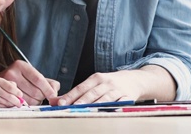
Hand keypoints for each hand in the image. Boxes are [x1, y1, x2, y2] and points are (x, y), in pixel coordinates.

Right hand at [0, 60, 59, 104]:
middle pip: (34, 91)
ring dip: (36, 101)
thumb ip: (48, 82)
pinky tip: (28, 100)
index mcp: (21, 65)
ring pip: (28, 100)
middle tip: (42, 96)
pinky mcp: (1, 94)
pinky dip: (28, 105)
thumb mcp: (33, 74)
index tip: (53, 96)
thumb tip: (54, 92)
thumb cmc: (21, 77)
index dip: (47, 89)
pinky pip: (20, 104)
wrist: (1, 79)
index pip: (38, 79)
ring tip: (35, 97)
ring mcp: (5, 84)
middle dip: (42, 96)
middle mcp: (12, 73)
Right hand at [0, 77, 24, 107]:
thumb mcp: (0, 82)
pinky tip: (6, 105)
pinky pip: (3, 107)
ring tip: (13, 104)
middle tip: (20, 103)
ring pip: (7, 103)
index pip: (11, 88)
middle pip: (10, 97)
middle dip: (17, 101)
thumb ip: (10, 85)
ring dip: (12, 105)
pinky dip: (7, 107)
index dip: (18, 93)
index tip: (21, 95)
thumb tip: (20, 95)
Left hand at [50, 66, 175, 105]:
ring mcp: (117, 90)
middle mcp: (106, 83)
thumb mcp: (95, 84)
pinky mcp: (127, 97)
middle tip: (70, 108)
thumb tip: (56, 101)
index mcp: (96, 78)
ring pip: (104, 99)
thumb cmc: (110, 83)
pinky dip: (114, 107)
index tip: (60, 103)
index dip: (70, 96)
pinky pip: (120, 103)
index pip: (80, 88)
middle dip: (80, 101)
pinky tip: (107, 112)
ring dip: (95, 105)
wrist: (135, 79)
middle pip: (91, 93)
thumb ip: (77, 93)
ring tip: (86, 112)